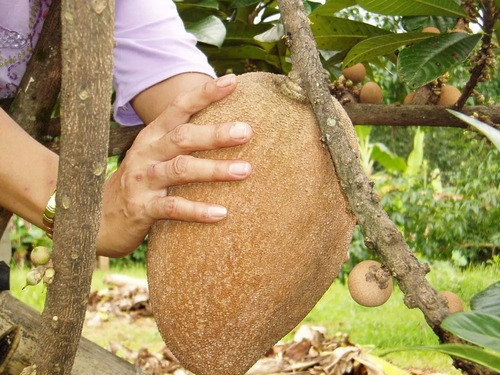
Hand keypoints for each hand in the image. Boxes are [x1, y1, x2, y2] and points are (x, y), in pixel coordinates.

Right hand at [97, 75, 252, 256]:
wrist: (98, 217)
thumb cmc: (140, 182)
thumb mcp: (155, 156)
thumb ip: (181, 143)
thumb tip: (227, 129)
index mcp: (153, 136)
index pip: (179, 108)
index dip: (204, 94)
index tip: (232, 81)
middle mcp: (147, 153)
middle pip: (182, 137)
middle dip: (215, 133)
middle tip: (246, 131)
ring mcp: (143, 180)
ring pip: (181, 169)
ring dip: (214, 169)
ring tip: (245, 170)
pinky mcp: (142, 208)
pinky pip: (173, 208)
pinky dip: (198, 210)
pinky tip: (222, 213)